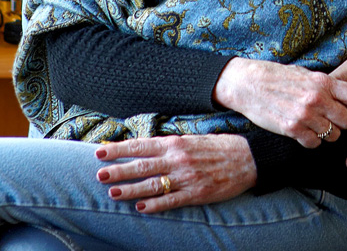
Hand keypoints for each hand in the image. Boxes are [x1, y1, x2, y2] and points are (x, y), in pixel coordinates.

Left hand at [95, 134, 255, 211]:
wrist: (246, 157)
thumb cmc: (216, 147)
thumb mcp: (191, 139)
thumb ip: (168, 145)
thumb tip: (143, 149)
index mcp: (175, 143)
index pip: (141, 146)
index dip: (120, 149)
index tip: (100, 151)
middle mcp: (178, 158)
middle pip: (142, 165)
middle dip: (119, 170)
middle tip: (99, 175)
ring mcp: (186, 177)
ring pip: (152, 184)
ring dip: (130, 189)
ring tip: (113, 193)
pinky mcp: (196, 193)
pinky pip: (171, 201)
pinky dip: (154, 205)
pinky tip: (140, 207)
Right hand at [212, 57, 346, 147]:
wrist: (249, 83)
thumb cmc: (277, 76)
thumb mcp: (306, 73)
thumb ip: (326, 85)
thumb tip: (344, 97)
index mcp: (323, 81)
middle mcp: (317, 98)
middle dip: (342, 123)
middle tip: (332, 120)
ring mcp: (305, 115)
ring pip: (332, 135)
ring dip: (326, 134)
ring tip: (315, 125)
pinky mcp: (292, 129)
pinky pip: (314, 144)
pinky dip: (311, 141)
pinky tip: (303, 131)